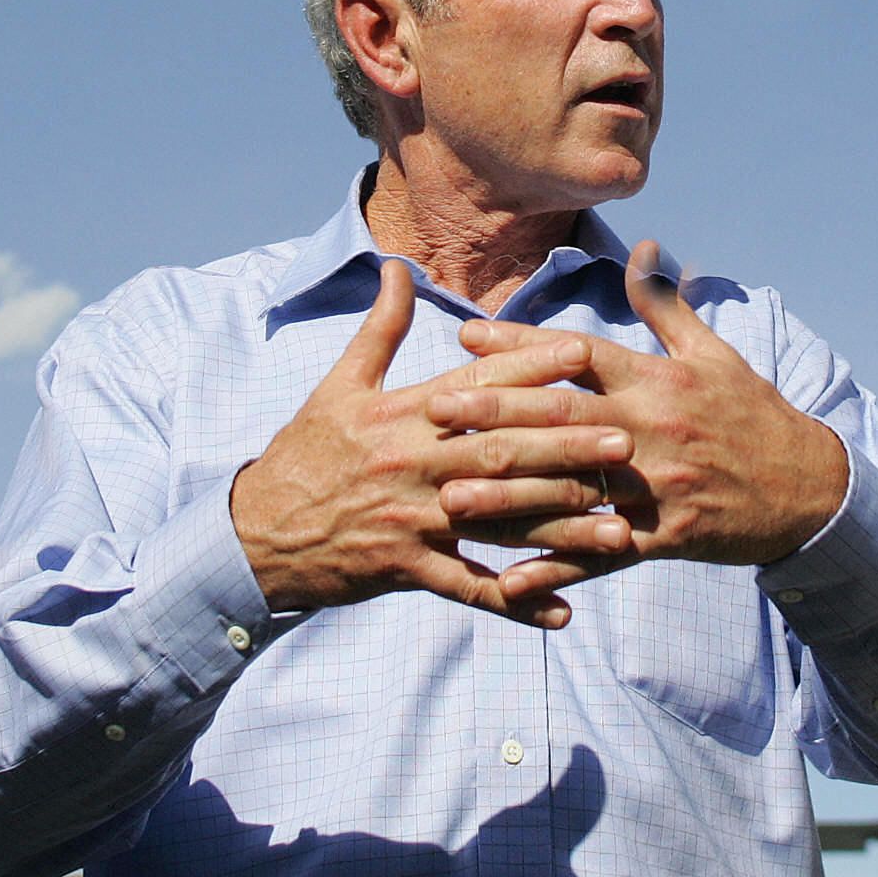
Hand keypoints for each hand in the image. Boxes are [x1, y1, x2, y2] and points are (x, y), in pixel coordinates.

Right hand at [230, 259, 637, 628]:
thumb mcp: (337, 386)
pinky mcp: (406, 569)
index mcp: (401, 415)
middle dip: (564, 447)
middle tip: (623, 440)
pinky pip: (468, 589)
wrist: (254, 533)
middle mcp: (412, 464)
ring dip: (559, 526)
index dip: (530, 367)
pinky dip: (515, 603)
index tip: (584, 354)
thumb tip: (396, 266)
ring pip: (496, 522)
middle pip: (498, 453)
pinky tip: (563, 610)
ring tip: (617, 526)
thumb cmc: (304, 453)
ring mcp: (411, 521)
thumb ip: (379, 328)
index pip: (476, 385)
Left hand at [427, 239, 849, 601]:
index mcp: (658, 380)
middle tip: (435, 411)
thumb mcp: (713, 353)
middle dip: (495, 413)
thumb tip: (644, 247)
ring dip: (509, 498)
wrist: (810, 487)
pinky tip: (509, 579)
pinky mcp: (667, 536)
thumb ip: (667, 304)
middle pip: (563, 417)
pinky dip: (557, 568)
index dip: (520, 344)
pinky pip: (603, 555)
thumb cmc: (752, 414)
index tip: (464, 336)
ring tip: (450, 498)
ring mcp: (658, 486)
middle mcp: (653, 429)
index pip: (578, 354)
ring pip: (574, 490)